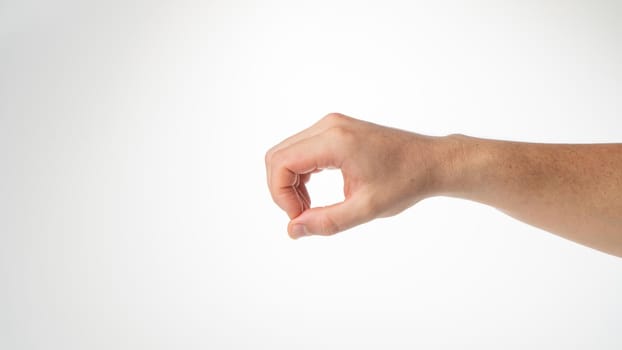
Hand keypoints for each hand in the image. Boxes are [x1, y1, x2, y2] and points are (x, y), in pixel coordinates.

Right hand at [265, 113, 445, 238]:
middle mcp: (328, 126)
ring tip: (309, 207)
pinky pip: (301, 149)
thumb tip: (292, 231)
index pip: (281, 163)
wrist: (431, 161)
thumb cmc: (405, 183)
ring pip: (287, 152)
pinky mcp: (335, 129)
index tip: (299, 218)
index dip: (280, 195)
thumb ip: (326, 221)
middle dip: (281, 189)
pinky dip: (299, 173)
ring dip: (289, 183)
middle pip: (278, 155)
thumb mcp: (366, 209)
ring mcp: (331, 125)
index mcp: (335, 141)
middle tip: (301, 215)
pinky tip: (313, 194)